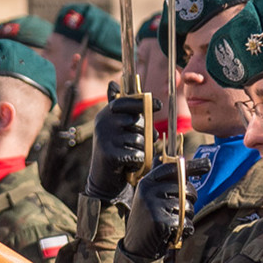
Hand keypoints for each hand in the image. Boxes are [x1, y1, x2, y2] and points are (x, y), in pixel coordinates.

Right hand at [84, 82, 158, 202]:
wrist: (103, 179)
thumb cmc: (115, 150)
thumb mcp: (114, 127)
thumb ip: (119, 108)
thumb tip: (113, 83)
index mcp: (105, 114)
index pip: (127, 101)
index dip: (144, 102)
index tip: (159, 105)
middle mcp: (103, 123)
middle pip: (138, 122)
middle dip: (145, 133)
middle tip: (137, 143)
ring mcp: (105, 138)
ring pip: (140, 140)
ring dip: (140, 150)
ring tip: (129, 154)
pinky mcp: (110, 154)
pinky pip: (137, 154)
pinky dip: (137, 162)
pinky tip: (128, 165)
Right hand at [122, 157, 209, 259]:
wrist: (136, 247)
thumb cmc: (148, 220)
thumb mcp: (149, 196)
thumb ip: (161, 180)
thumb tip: (169, 158)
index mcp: (146, 183)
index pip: (172, 169)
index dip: (191, 166)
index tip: (207, 164)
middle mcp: (148, 191)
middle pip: (185, 188)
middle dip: (191, 200)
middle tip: (180, 211)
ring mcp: (154, 206)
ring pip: (188, 207)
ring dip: (188, 218)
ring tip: (175, 224)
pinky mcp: (161, 222)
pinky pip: (186, 222)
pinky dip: (186, 230)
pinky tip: (175, 234)